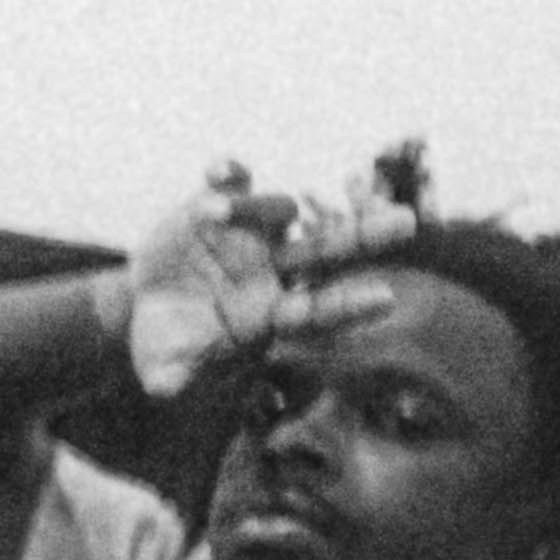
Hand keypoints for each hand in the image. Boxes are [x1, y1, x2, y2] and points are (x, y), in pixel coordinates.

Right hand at [104, 164, 403, 397]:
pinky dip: (228, 174)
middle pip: (328, 251)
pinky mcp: (221, 208)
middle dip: (367, 236)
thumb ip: (170, 375)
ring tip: (213, 215)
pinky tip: (221, 171)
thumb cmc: (168, 345)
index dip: (348, 306)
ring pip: (278, 211)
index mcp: (273, 315)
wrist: (150, 305)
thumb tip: (165, 388)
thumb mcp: (164, 366)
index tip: (387, 299)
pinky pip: (232, 185)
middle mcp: (275, 269)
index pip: (319, 311)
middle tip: (408, 222)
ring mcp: (252, 235)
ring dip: (258, 207)